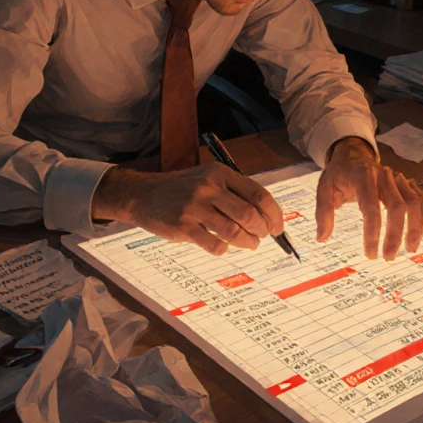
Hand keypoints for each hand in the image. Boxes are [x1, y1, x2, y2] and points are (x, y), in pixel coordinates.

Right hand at [92, 163, 284, 254]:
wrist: (143, 194)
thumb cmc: (182, 189)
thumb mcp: (207, 178)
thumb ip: (233, 192)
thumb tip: (266, 215)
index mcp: (220, 173)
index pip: (258, 193)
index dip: (274, 213)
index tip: (278, 227)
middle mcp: (208, 187)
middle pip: (249, 214)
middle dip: (262, 230)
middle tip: (262, 237)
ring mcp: (194, 207)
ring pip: (234, 231)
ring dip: (248, 242)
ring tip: (249, 244)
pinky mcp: (182, 226)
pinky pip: (214, 244)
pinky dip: (224, 249)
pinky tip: (222, 246)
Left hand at [316, 137, 422, 260]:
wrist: (352, 153)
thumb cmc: (338, 173)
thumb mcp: (323, 188)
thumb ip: (323, 212)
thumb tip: (322, 238)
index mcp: (362, 176)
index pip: (371, 207)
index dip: (372, 232)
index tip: (371, 253)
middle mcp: (383, 175)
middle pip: (397, 206)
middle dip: (395, 235)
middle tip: (388, 257)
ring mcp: (397, 178)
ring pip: (413, 202)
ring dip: (414, 227)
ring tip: (411, 249)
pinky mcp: (405, 182)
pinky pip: (420, 198)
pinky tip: (421, 234)